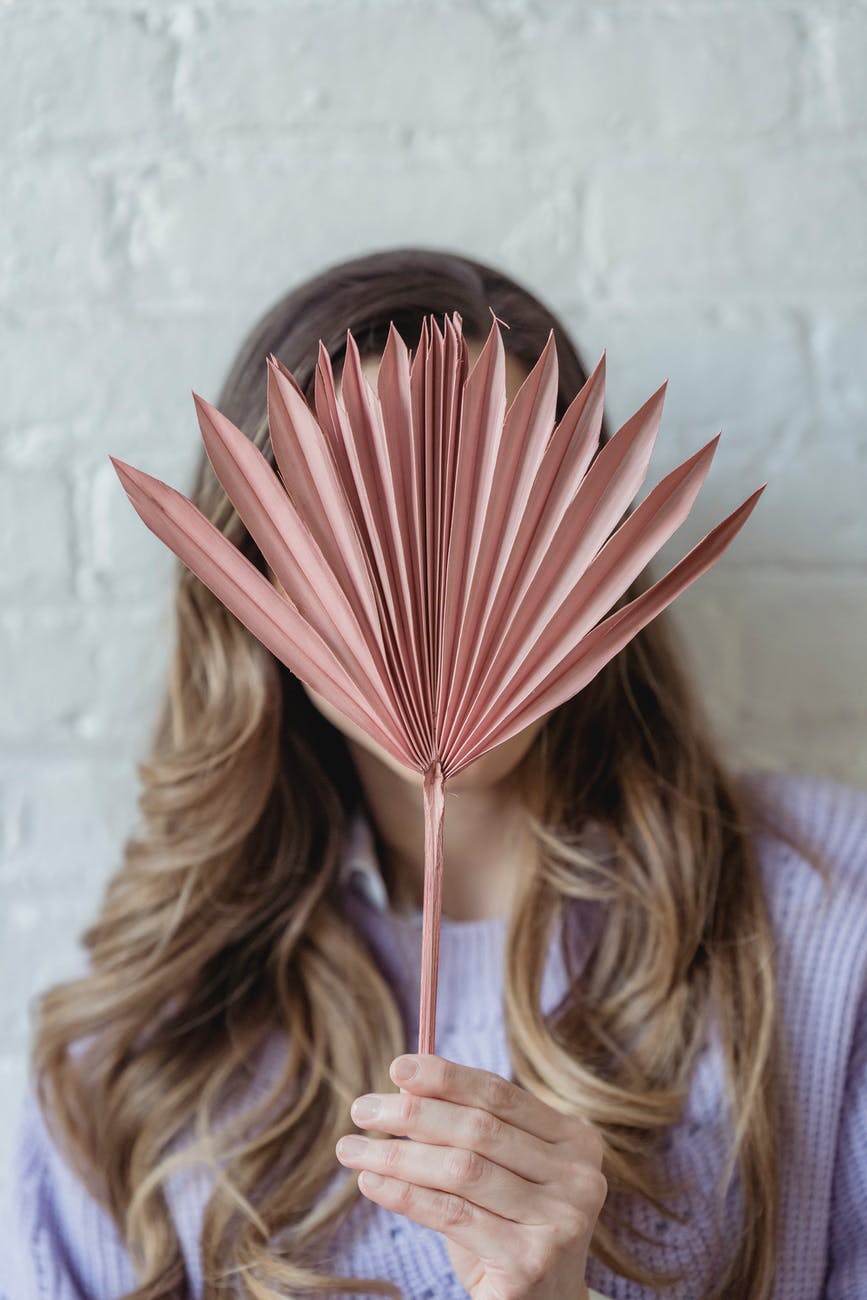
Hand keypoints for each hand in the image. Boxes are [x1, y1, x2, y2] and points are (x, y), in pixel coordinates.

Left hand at [335, 1053, 606, 1299]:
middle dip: (413, 1113)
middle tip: (362, 1108)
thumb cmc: (509, 1233)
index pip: (501, 1095)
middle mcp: (579, 1177)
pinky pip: (453, 1215)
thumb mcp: (494, 1176)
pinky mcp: (531, 1262)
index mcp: (577, 1141)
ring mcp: (560, 1220)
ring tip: (352, 1148)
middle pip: (480, 1129)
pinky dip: (405, 1195)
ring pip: (462, 1170)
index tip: (397, 1066)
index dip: (447, 1077)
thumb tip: (405, 1087)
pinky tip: (371, 1183)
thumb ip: (463, 1134)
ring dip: (397, 1155)